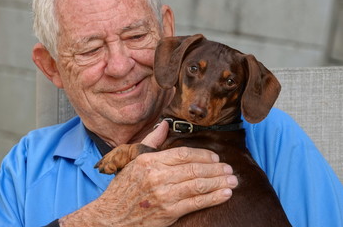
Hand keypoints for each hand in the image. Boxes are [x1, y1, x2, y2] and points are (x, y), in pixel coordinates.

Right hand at [59, 121, 237, 226]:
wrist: (110, 218)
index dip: (203, 155)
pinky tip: (224, 195)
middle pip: (194, 169)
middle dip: (216, 169)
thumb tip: (165, 125)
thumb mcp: (133, 161)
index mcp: (149, 161)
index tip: (216, 157)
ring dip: (219, 183)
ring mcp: (163, 195)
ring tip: (233, 182)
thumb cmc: (123, 189)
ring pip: (198, 185)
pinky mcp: (168, 212)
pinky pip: (195, 203)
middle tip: (230, 170)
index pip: (183, 153)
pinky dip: (212, 198)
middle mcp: (157, 176)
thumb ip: (152, 141)